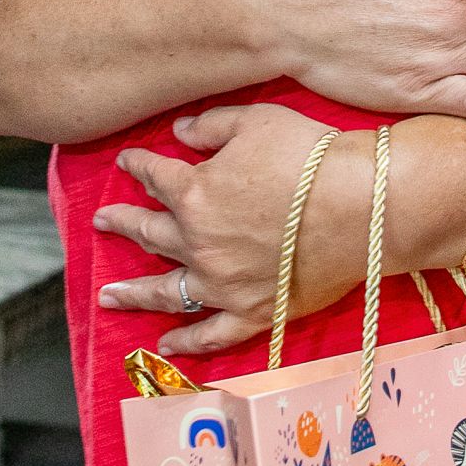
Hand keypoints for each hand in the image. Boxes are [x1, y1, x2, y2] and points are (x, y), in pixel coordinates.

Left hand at [94, 105, 366, 355]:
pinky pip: (210, 333)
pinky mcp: (253, 311)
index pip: (156, 175)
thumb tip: (179, 132)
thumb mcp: (257, 121)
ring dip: (133, 291)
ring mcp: (222, 283)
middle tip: (103, 221)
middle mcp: (198, 241)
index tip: (127, 162)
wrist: (362, 204)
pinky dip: (186, 342)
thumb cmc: (312, 156)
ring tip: (108, 295)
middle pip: (149, 231)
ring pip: (165, 289)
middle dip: (123, 222)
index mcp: (194, 192)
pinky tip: (166, 345)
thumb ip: (212, 125)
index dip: (138, 166)